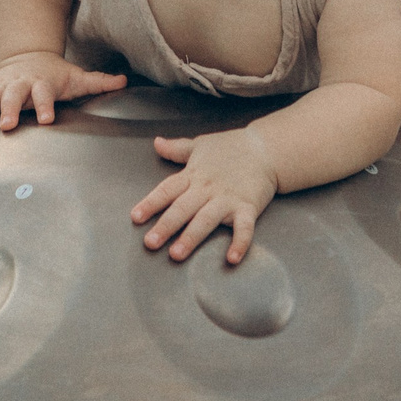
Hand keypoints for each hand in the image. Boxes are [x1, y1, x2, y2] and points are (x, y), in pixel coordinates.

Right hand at [0, 52, 126, 133]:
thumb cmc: (55, 75)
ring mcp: (0, 86)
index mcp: (41, 82)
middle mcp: (19, 83)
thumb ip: (98, 81)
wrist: (28, 57)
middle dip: (7, 109)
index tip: (47, 120)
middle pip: (12, 95)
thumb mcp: (76, 77)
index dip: (45, 105)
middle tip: (5, 126)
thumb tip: (124, 80)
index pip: (44, 93)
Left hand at [132, 127, 277, 263]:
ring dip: (191, 237)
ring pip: (206, 220)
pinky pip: (244, 227)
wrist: (266, 148)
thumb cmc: (231, 147)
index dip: (150, 203)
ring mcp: (227, 198)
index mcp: (193, 175)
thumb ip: (177, 149)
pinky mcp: (247, 207)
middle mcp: (207, 188)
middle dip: (166, 226)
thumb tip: (156, 143)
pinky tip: (231, 258)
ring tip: (177, 254)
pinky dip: (239, 243)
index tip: (135, 218)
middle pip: (182, 208)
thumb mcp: (200, 145)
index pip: (167, 190)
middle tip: (150, 243)